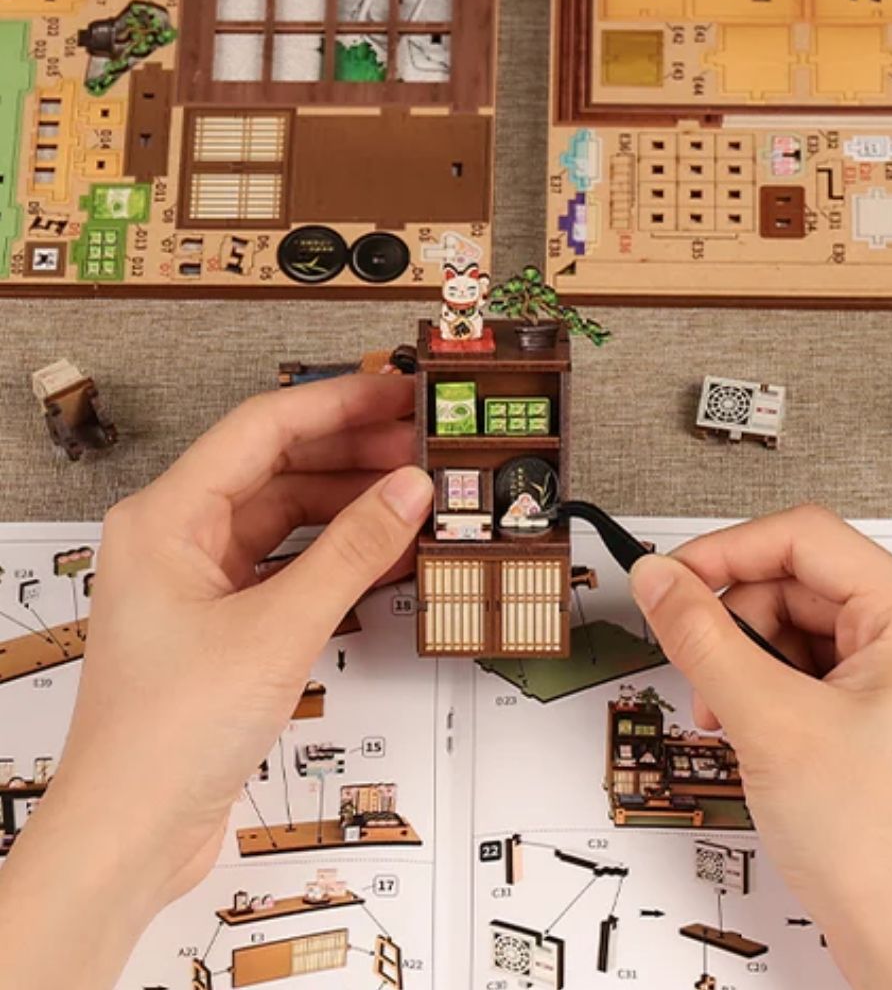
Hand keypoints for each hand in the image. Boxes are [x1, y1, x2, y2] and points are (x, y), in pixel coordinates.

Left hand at [0, 376, 432, 989]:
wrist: (133, 835)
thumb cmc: (171, 733)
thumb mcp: (279, 627)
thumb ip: (351, 550)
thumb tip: (409, 490)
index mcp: (166, 517)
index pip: (263, 429)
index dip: (337, 404)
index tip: (397, 394)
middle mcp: (178, 538)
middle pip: (276, 468)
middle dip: (350, 453)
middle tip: (420, 446)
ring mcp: (201, 581)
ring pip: (286, 518)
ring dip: (348, 505)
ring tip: (414, 495)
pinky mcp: (224, 622)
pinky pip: (288, 565)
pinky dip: (335, 556)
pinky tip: (385, 551)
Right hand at [631, 506, 891, 989]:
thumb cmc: (875, 846)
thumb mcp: (766, 719)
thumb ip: (700, 635)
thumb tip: (658, 578)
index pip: (805, 538)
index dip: (727, 551)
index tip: (671, 578)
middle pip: (793, 582)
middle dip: (732, 625)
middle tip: (697, 665)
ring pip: (790, 624)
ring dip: (740, 661)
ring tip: (723, 712)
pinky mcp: (876, 704)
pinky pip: (800, 664)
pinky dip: (759, 686)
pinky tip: (743, 723)